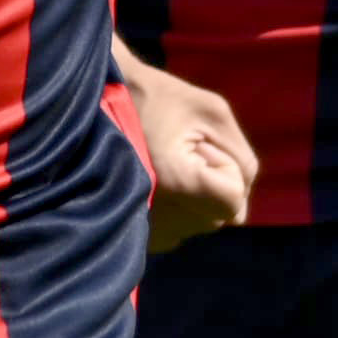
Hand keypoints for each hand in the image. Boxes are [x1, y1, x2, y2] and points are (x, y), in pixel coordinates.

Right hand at [128, 54, 259, 252]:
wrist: (94, 105)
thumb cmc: (156, 99)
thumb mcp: (213, 112)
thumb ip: (242, 158)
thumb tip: (239, 200)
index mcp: (178, 185)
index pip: (233, 201)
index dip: (224, 168)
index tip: (195, 147)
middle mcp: (162, 219)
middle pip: (221, 215)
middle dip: (212, 184)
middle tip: (176, 152)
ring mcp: (147, 232)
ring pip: (203, 222)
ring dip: (196, 197)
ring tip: (162, 165)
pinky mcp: (138, 237)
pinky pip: (180, 228)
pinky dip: (177, 208)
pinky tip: (155, 182)